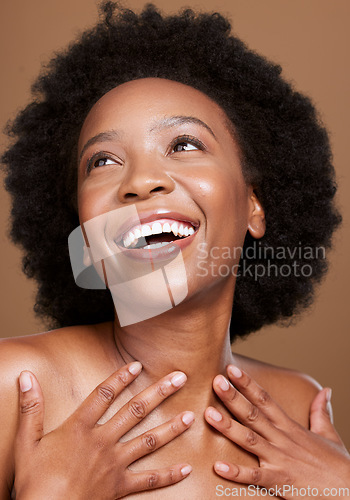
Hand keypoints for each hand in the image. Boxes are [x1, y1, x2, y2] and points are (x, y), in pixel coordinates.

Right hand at [14, 363, 193, 498]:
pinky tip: (185, 468)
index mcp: (80, 428)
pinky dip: (168, 475)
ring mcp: (115, 464)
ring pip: (149, 441)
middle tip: (180, 378)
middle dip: (160, 392)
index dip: (121, 378)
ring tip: (191, 415)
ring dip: (172, 427)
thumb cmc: (34, 482)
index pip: (103, 395)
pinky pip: (149, 481)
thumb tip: (26, 378)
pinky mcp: (121, 487)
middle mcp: (103, 441)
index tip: (138, 365)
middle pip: (135, 411)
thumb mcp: (26, 442)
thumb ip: (31, 408)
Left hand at [205, 365, 349, 498]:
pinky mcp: (281, 481)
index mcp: (290, 427)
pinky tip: (218, 466)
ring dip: (228, 427)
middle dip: (233, 397)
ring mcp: (280, 459)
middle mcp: (282, 439)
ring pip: (250, 440)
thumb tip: (326, 390)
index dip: (247, 383)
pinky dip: (237, 472)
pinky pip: (255, 476)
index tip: (231, 368)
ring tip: (209, 414)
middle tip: (216, 381)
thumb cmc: (338, 465)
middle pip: (253, 414)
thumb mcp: (329, 433)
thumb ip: (320, 411)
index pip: (265, 399)